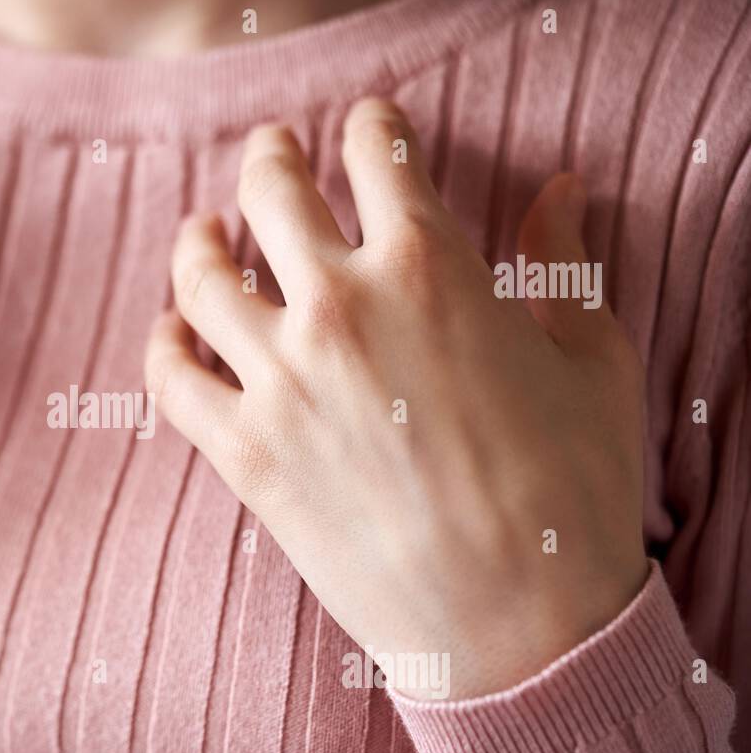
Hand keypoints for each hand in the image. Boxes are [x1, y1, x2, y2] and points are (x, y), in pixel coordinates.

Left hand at [145, 98, 648, 699]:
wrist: (518, 625)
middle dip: (271, 157)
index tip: (365, 128)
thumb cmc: (570, 492)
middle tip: (273, 153)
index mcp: (431, 266)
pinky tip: (170, 334)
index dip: (370, 128)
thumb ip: (562, 260)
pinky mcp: (243, 453)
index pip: (379, 155)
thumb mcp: (590, 358)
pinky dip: (161, 345)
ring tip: (202, 234)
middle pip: (271, 193)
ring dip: (197, 242)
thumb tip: (559, 191)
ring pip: (201, 276)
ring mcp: (281, 380)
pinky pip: (169, 378)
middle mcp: (341, 307)